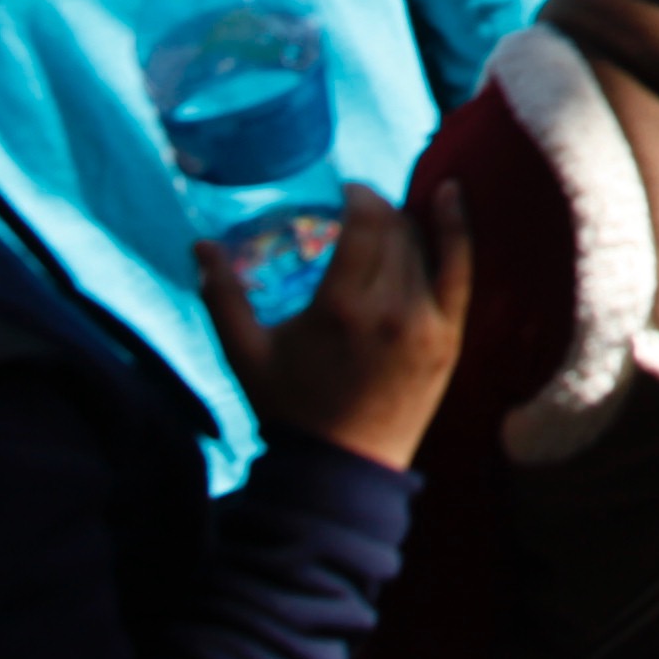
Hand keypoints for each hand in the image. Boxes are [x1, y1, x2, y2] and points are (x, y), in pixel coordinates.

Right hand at [203, 181, 472, 472]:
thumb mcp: (246, 353)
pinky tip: (453, 193)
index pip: (363, 225)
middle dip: (377, 210)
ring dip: (405, 225)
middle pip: (394, 231)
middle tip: (359, 210)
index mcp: (340, 307)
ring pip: (422, 247)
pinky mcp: (449, 336)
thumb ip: (222, 295)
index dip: (358, 197)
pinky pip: (459, 270)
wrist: (342, 467)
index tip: (344, 192)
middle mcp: (389, 309)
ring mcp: (426, 322)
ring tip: (386, 221)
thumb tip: (198, 245)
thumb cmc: (289, 408)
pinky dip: (458, 230)